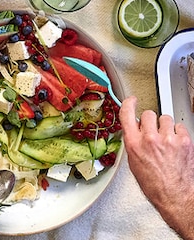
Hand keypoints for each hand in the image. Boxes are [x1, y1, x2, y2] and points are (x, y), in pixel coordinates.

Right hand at [119, 96, 193, 238]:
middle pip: (149, 114)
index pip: (127, 114)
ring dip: (165, 126)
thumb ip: (133, 142)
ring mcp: (168, 139)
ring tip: (166, 140)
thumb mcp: (133, 163)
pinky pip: (179, 127)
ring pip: (165, 118)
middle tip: (153, 132)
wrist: (174, 195)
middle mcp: (150, 139)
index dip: (129, 103)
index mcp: (134, 144)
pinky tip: (175, 144)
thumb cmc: (153, 184)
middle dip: (150, 121)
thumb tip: (136, 130)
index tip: (131, 100)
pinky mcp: (184, 140)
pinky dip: (178, 133)